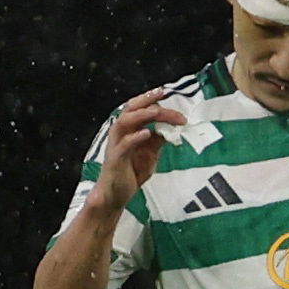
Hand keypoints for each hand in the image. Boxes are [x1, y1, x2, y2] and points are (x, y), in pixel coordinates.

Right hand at [92, 88, 187, 210]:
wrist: (115, 195)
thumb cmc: (130, 172)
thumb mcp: (150, 153)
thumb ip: (158, 140)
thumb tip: (173, 127)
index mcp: (128, 130)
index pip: (138, 108)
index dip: (152, 100)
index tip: (166, 93)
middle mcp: (120, 133)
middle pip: (130, 109)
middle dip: (146, 100)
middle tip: (162, 94)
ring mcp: (116, 145)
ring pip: (124, 122)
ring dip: (141, 115)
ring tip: (157, 111)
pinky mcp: (115, 159)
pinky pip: (123, 145)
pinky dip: (135, 137)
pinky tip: (147, 133)